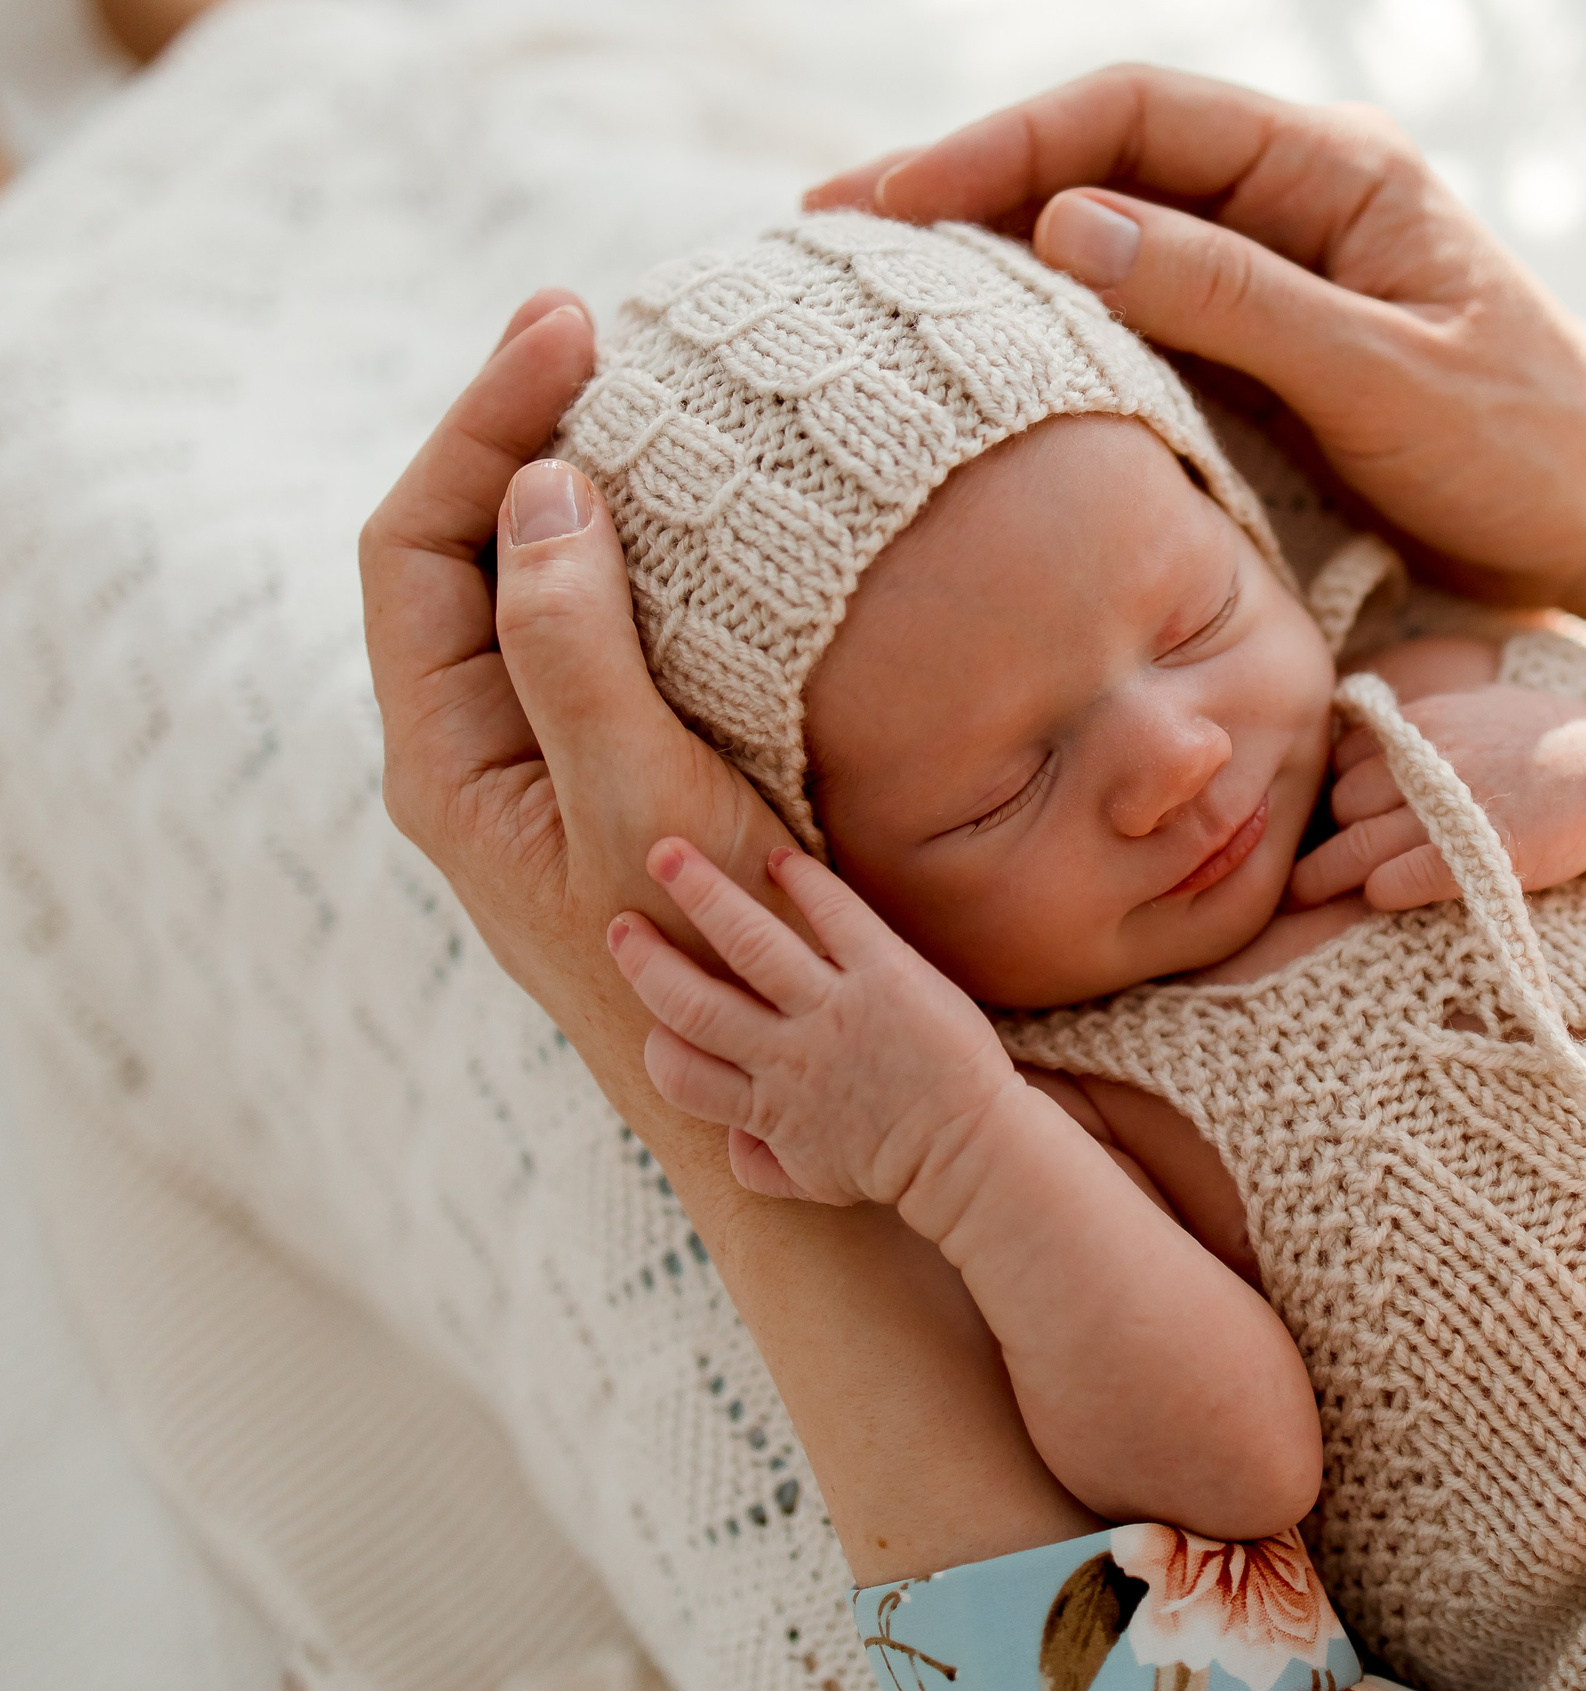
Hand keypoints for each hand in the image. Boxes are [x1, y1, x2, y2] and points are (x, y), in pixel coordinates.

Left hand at [358, 293, 800, 1171]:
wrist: (781, 1073)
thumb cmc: (708, 955)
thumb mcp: (637, 796)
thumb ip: (573, 650)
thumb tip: (546, 487)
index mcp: (444, 752)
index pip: (415, 541)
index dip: (481, 422)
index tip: (573, 334)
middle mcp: (473, 746)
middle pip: (457, 544)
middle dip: (518, 428)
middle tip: (601, 333)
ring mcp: (540, 755)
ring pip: (525, 581)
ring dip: (574, 481)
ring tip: (641, 394)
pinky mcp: (610, 764)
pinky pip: (592, 627)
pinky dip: (631, 549)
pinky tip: (694, 513)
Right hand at [608, 839, 1022, 1214]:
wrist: (973, 1152)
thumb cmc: (898, 1165)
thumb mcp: (819, 1181)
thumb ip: (764, 1165)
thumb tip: (728, 1145)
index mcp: (765, 1108)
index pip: (680, 1073)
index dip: (656, 1042)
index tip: (650, 1016)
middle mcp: (789, 1056)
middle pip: (692, 1000)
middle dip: (647, 959)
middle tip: (620, 921)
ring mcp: (836, 1011)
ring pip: (748, 942)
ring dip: (702, 893)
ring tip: (667, 853)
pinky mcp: (887, 974)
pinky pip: (836, 915)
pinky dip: (804, 881)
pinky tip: (780, 858)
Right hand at [804, 65, 1585, 616]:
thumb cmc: (1531, 449)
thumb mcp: (1379, 375)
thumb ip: (1231, 299)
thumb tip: (1066, 225)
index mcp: (1330, 169)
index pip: (1128, 116)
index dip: (997, 148)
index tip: (887, 207)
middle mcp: (1293, 200)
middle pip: (1096, 163)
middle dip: (964, 194)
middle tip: (831, 246)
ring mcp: (1276, 272)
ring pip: (1106, 238)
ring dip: (994, 263)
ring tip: (872, 306)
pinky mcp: (1269, 349)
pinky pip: (1138, 319)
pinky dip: (1054, 334)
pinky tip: (981, 372)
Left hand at [1292, 684, 1585, 910]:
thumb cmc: (1550, 747)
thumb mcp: (1477, 710)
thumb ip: (1422, 726)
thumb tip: (1364, 737)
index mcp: (1423, 722)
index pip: (1346, 758)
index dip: (1336, 793)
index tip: (1333, 822)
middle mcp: (1427, 756)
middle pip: (1345, 803)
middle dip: (1326, 836)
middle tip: (1298, 872)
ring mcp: (1450, 803)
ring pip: (1359, 844)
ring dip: (1326, 875)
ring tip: (1301, 897)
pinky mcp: (1477, 850)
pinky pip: (1404, 875)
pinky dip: (1382, 889)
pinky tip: (1375, 897)